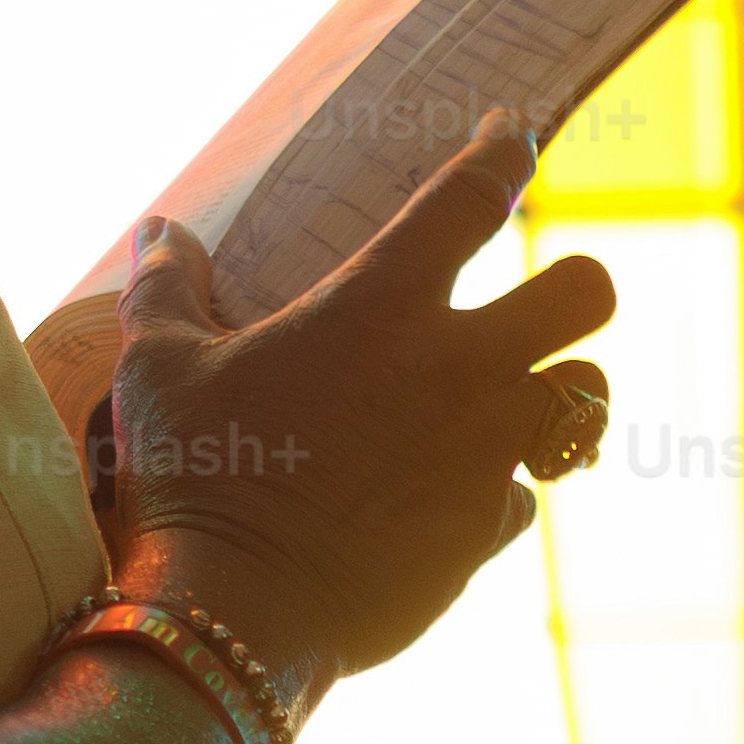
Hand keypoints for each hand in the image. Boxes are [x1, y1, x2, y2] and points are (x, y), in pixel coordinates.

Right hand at [95, 121, 614, 685]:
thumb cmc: (197, 475)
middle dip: (571, 286)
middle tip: (536, 303)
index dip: (502, 149)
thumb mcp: (160, 368)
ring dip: (556, 393)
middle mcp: (458, 369)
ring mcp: (484, 453)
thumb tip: (158, 230)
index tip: (512, 131)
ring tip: (512, 403)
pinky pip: (523, 497)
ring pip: (583, 400)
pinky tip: (444, 503)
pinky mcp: (485, 530)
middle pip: (585, 293)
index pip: (470, 196)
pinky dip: (493, 494)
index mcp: (382, 305)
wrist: (238, 612)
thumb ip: (166, 286)